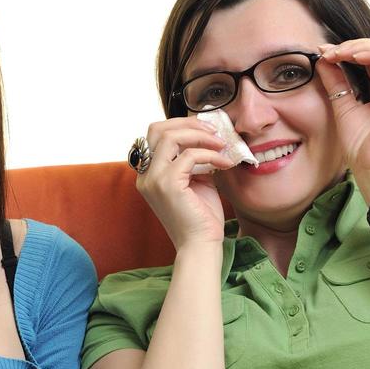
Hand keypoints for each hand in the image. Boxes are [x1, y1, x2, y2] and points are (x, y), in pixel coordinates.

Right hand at [135, 116, 238, 249]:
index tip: (207, 130)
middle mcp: (146, 175)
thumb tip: (208, 135)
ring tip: (220, 144)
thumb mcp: (196, 180)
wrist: (201, 245)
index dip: (181, 126)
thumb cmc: (200, 217)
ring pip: (170, 137)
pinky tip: (224, 163)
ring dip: (200, 135)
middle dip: (188, 123)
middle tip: (213, 130)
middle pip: (157, 129)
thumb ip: (193, 159)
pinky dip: (210, 154)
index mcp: (149, 174)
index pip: (156, 136)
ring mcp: (154, 180)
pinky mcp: (168, 185)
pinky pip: (190, 155)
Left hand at [314, 39, 369, 193]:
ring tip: (341, 53)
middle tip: (330, 51)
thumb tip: (323, 57)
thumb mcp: (342, 103)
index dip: (348, 50)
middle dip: (354, 46)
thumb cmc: (360, 144)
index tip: (324, 53)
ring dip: (363, 47)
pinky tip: (355, 57)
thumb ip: (335, 81)